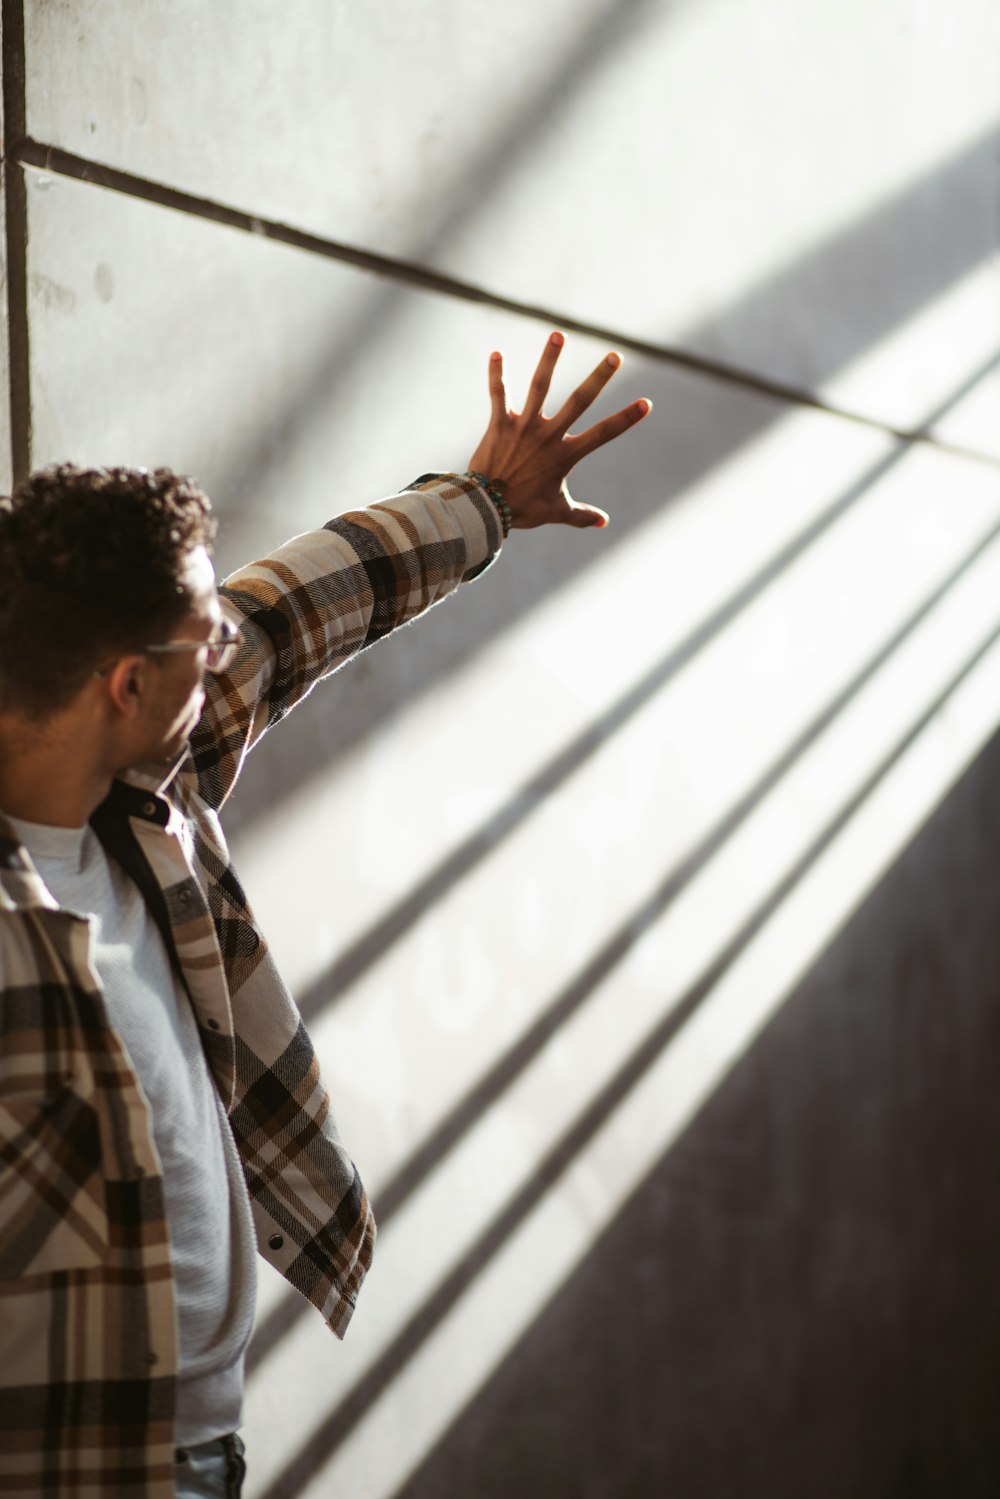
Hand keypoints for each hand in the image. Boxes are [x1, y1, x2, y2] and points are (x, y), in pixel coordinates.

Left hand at [466, 331, 651, 529]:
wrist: (485, 508)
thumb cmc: (522, 510)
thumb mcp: (556, 512)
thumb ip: (581, 515)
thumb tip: (605, 522)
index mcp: (565, 455)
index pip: (603, 434)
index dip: (626, 419)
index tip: (646, 403)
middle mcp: (548, 436)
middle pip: (579, 401)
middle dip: (599, 377)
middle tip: (615, 356)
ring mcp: (523, 427)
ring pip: (540, 387)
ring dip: (549, 359)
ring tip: (558, 334)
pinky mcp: (499, 424)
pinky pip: (498, 394)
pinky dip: (497, 374)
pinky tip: (496, 352)